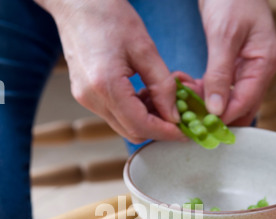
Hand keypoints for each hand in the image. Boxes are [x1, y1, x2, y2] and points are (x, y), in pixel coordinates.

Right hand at [35, 0, 185, 143]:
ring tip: (161, 99)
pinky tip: (144, 94)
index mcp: (106, 86)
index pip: (140, 125)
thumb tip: (174, 115)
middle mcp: (92, 99)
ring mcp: (86, 99)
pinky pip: (115, 114)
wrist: (75, 3)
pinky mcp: (85, 95)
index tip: (184, 130)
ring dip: (146, 120)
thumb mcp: (144, 48)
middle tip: (177, 114)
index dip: (165, 132)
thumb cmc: (108, 15)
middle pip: (132, 132)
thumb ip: (162, 86)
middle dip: (157, 128)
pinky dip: (133, 112)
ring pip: (123, 126)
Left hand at [198, 0, 275, 125]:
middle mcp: (258, 70)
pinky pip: (219, 89)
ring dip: (204, 104)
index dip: (223, 117)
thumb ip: (219, 74)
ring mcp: (247, 70)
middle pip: (239, 108)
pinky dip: (202, 92)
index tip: (200, 124)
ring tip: (183, 97)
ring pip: (227, 101)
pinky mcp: (233, 68)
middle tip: (188, 116)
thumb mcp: (224, 36)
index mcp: (264, 63)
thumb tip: (216, 109)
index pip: (245, 102)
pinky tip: (186, 87)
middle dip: (214, 115)